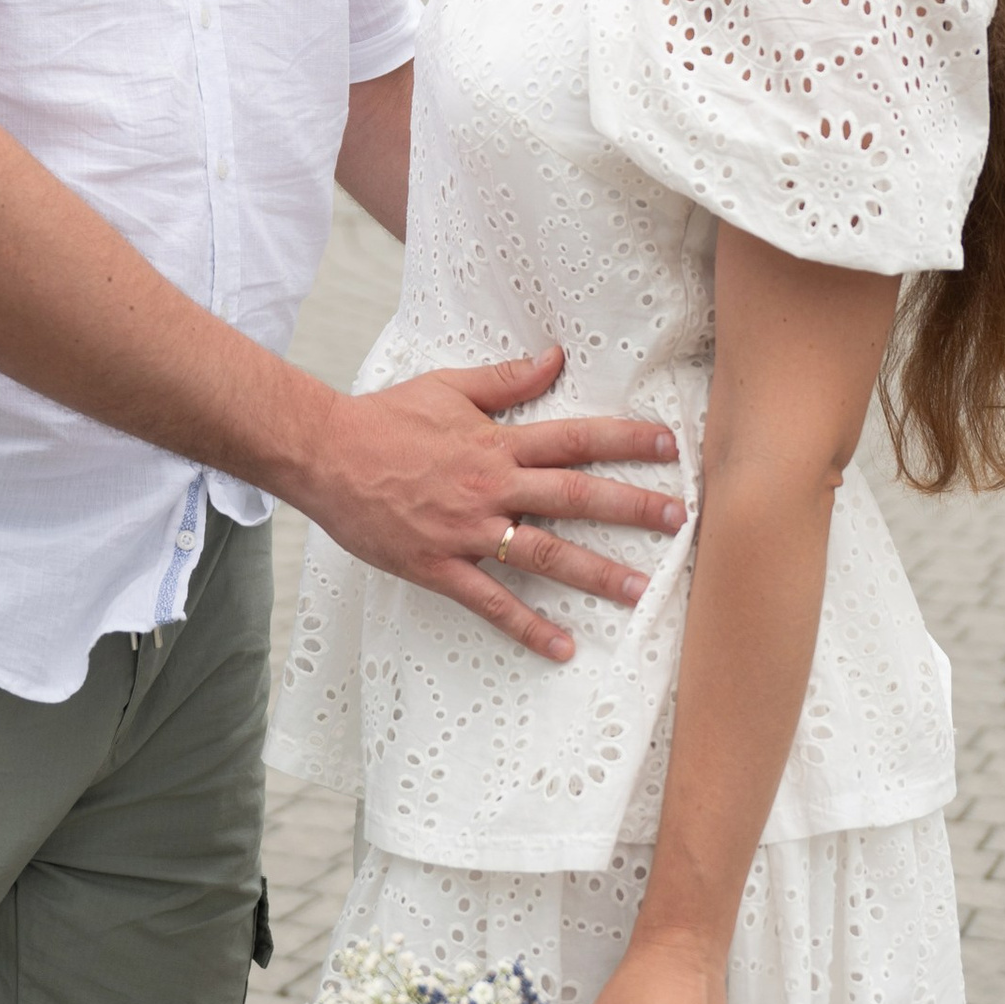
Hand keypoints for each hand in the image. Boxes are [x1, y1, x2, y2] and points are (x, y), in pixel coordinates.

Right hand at [293, 348, 684, 662]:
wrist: (324, 454)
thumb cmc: (383, 419)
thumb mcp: (448, 388)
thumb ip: (506, 379)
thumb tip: (555, 356)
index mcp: (496, 442)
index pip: (574, 438)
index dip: (624, 441)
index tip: (669, 448)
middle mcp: (491, 486)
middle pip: (574, 496)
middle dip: (631, 508)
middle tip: (680, 522)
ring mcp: (466, 530)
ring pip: (544, 552)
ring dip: (595, 572)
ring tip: (640, 591)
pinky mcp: (439, 566)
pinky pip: (491, 602)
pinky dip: (527, 627)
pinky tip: (561, 647)